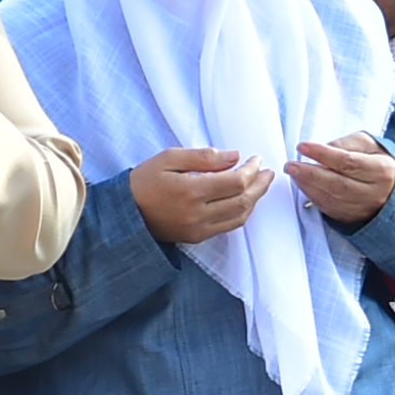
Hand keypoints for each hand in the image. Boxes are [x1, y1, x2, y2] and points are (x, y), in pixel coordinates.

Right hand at [130, 146, 274, 244]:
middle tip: (267, 172)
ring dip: (254, 200)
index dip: (251, 170)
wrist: (126, 213)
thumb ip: (203, 157)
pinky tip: (244, 200)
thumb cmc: (145, 181)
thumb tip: (234, 156)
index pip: (235, 182)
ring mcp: (198, 229)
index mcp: (191, 191)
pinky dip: (241, 213)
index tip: (255, 159)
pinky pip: (228, 227)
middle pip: (242, 200)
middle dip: (259, 185)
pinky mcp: (197, 237)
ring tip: (261, 185)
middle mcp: (198, 214)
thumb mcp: (169, 158)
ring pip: (239, 216)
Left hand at [284, 131, 394, 225]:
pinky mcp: (352, 218)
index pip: (348, 162)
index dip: (323, 154)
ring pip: (331, 199)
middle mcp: (374, 193)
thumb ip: (347, 143)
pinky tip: (302, 184)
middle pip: (337, 184)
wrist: (393, 190)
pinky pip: (328, 208)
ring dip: (307, 185)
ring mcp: (363, 209)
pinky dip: (312, 196)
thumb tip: (325, 148)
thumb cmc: (377, 162)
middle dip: (310, 173)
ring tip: (293, 172)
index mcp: (382, 171)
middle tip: (290, 164)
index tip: (303, 147)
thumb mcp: (369, 144)